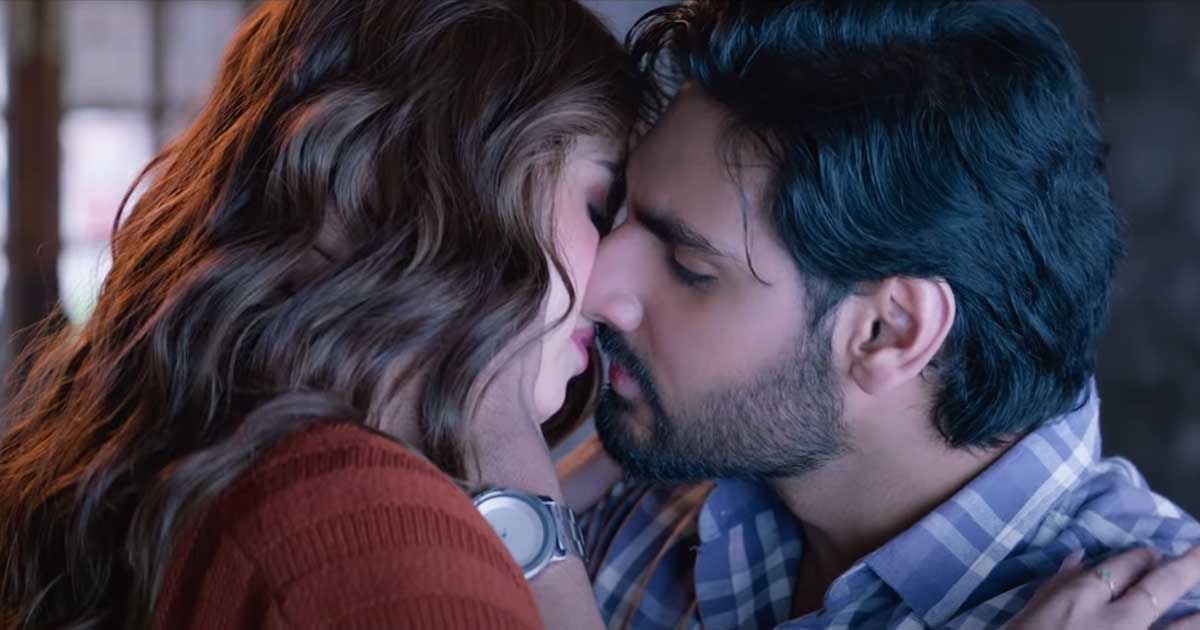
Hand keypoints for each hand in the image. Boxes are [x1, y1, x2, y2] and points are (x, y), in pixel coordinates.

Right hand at [1008, 546, 1199, 629]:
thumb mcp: (1030, 612)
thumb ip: (1056, 585)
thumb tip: (1077, 558)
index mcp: (1079, 600)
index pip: (1119, 568)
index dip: (1139, 558)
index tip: (1152, 552)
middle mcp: (1115, 620)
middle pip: (1157, 588)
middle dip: (1184, 569)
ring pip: (1178, 628)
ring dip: (1197, 616)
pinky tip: (1193, 629)